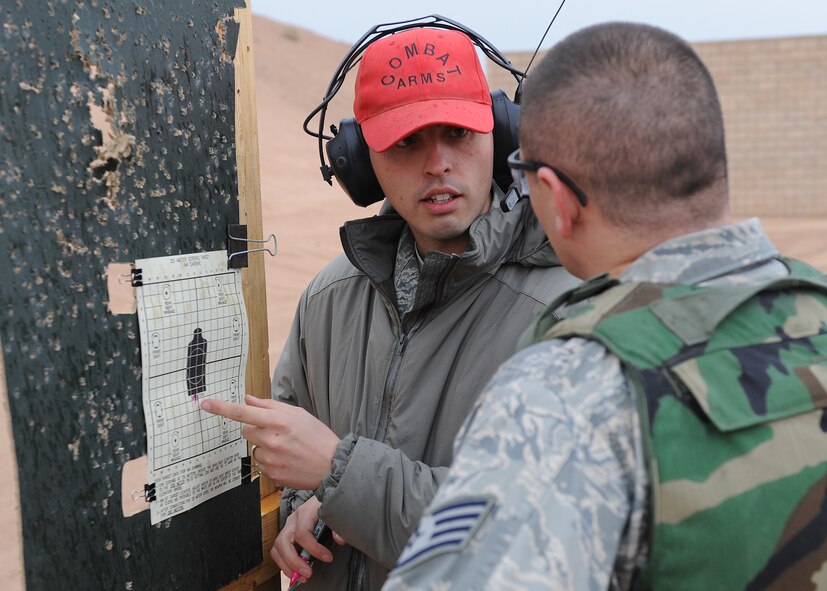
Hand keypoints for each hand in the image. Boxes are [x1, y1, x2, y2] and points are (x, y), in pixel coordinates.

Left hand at [200, 394, 339, 489]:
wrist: (332, 465)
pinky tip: (287, 460)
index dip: (222, 408)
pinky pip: (261, 464)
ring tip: (287, 448)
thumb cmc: (317, 436)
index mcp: (278, 421)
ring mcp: (270, 460)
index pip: (243, 413)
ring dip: (265, 446)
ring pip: (254, 448)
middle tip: (278, 432)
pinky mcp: (271, 475)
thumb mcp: (298, 414)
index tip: (206, 404)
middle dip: (257, 429)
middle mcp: (271, 440)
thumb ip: (270, 406)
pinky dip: (271, 461)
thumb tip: (248, 400)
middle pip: (246, 431)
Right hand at [271, 497, 334, 583]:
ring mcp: (288, 527)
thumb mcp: (336, 511)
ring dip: (287, 566)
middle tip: (307, 573)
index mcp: (305, 512)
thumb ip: (338, 525)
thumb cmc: (329, 504)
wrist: (325, 493)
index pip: (302, 533)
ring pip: (277, 549)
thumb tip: (340, 540)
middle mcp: (293, 520)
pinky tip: (296, 572)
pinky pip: (280, 551)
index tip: (328, 558)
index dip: (314, 549)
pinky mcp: (288, 534)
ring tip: (301, 577)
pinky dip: (285, 564)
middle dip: (294, 561)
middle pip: (284, 542)